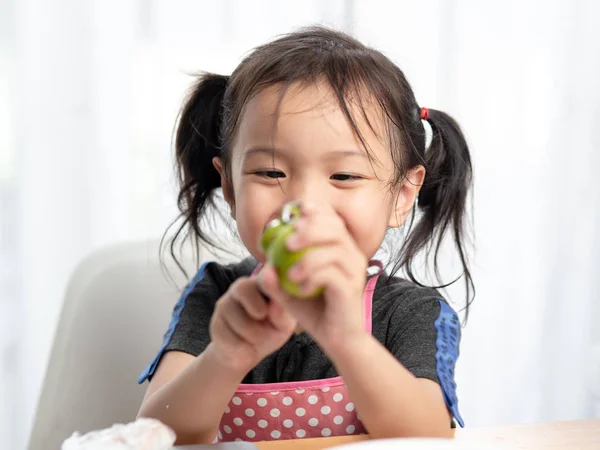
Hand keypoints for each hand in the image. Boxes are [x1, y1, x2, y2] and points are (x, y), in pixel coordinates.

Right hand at [209, 277, 296, 372]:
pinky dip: (242, 347)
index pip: (264, 275)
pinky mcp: (216, 323)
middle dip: (256, 307)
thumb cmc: (269, 331)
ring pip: (239, 319)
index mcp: (261, 283)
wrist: (245, 353)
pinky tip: (244, 345)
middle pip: (243, 287)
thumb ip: (282, 314)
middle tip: (263, 318)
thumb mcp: (283, 325)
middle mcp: (241, 288)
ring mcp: (225, 304)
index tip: (273, 291)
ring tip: (258, 338)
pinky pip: (229, 336)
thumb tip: (276, 304)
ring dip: (254, 335)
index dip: (268, 281)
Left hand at [258, 203, 368, 351]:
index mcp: (339, 248)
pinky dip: (313, 278)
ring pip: (334, 249)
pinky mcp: (352, 288)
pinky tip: (301, 290)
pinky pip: (332, 274)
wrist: (337, 339)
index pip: (331, 218)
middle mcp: (351, 254)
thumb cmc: (314, 310)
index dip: (314, 211)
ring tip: (291, 274)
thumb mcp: (288, 293)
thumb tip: (264, 266)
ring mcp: (355, 270)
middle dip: (309, 229)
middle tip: (287, 243)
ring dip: (308, 258)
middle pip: (335, 228)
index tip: (293, 213)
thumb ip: (275, 280)